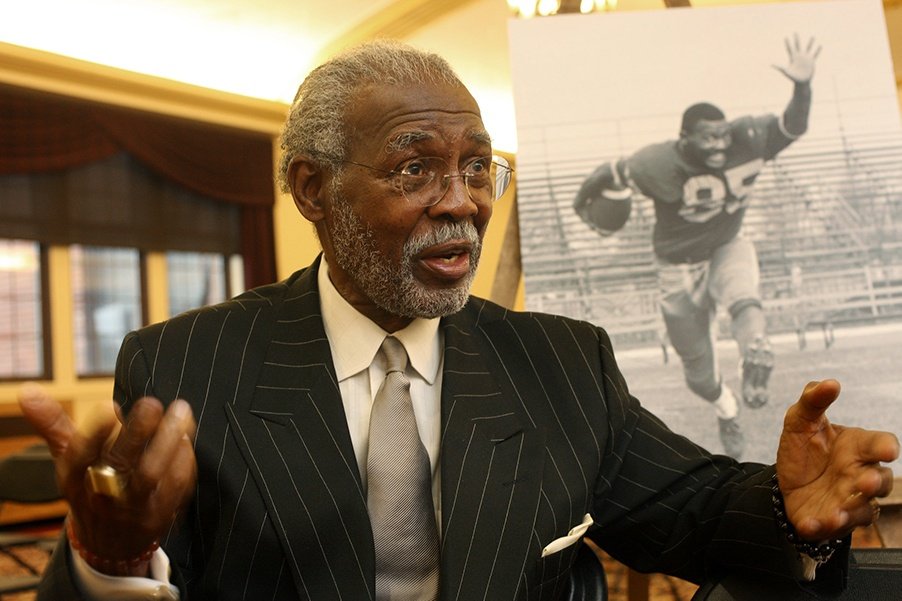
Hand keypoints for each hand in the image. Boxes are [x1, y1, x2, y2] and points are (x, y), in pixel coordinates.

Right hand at [18, 383, 196, 575]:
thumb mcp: (68, 459)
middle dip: (137, 432)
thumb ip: (54, 424)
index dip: (92, 435)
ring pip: (151, 474)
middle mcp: (102, 493)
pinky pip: (175, 487)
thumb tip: (29, 390)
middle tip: (152, 403)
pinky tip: (187, 438)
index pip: (78, 458)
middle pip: (120, 463)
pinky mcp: (159, 515)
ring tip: (181, 412)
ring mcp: (132, 507)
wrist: (110, 542)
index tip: (107, 407)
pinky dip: (183, 461)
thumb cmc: (89, 486)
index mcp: (75, 478)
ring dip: (169, 441)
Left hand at [773, 34, 820, 83]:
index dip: (788, 43)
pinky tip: (820, 45)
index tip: (786, 37)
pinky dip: (817, 50)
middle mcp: (799, 56)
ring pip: (808, 48)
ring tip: (812, 36)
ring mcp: (806, 58)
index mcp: (793, 58)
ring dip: (810, 42)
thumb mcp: (786, 71)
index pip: (790, 48)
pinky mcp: (811, 61)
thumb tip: (770, 64)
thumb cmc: (793, 78)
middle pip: (798, 45)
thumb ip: (779, 67)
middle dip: (796, 39)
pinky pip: (815, 54)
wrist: (801, 82)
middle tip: (795, 32)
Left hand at [776, 379, 898, 541]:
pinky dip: (825, 526)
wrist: (783, 480)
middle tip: (866, 480)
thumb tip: (829, 383)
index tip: (887, 449)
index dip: (886, 446)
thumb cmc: (804, 449)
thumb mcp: (799, 421)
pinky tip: (813, 523)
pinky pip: (836, 527)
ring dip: (852, 510)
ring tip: (836, 511)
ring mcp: (850, 499)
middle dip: (876, 482)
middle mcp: (860, 474)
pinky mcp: (833, 520)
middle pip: (881, 480)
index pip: (881, 444)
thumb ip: (812, 400)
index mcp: (857, 447)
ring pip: (864, 508)